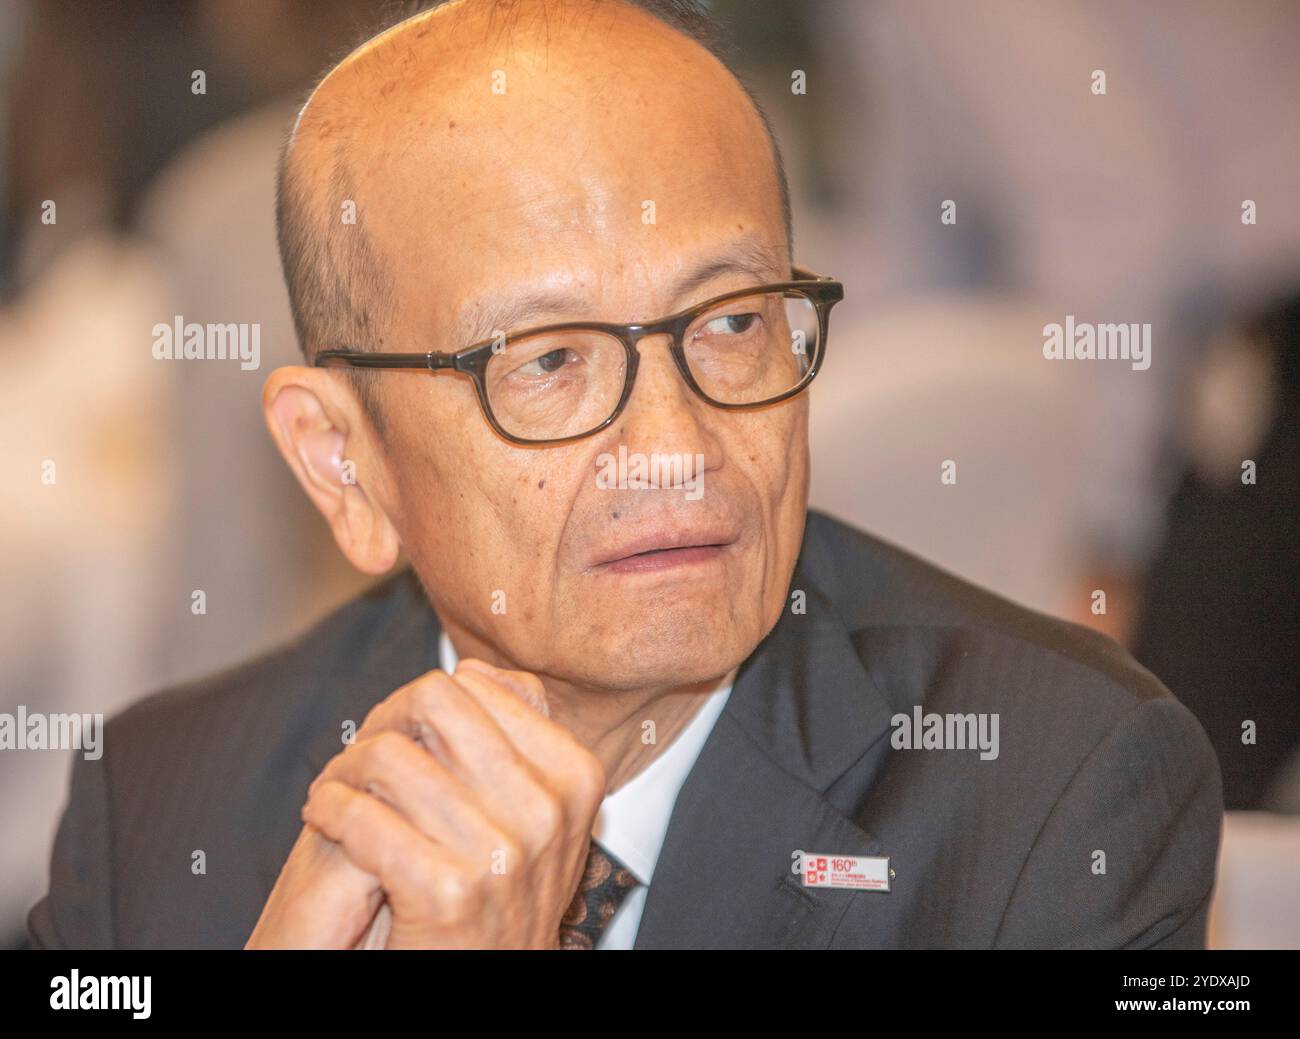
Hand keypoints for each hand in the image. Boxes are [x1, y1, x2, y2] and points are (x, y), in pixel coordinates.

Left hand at [258, 658, 605, 947]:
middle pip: (433, 701)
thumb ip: (519, 736)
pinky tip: (325, 819)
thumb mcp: (538, 813)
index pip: (476, 684)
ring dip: (345, 771)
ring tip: (337, 792)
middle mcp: (548, 809)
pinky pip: (362, 815)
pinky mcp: (447, 892)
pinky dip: (329, 811)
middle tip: (361, 756)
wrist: (486, 981)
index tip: (400, 735)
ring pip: (388, 755)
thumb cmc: (499, 895)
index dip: (422, 702)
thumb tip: (474, 669)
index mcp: (576, 775)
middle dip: (382, 721)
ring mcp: (502, 852)